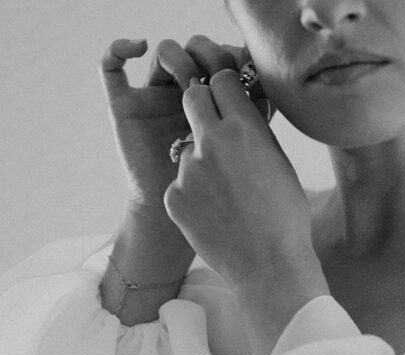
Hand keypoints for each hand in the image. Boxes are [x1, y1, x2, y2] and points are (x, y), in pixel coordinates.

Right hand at [99, 35, 261, 210]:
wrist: (176, 231)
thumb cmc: (219, 208)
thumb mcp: (241, 166)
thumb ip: (256, 132)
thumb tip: (267, 98)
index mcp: (215, 107)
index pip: (225, 63)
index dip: (234, 61)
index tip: (245, 73)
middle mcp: (184, 97)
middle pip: (198, 52)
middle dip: (210, 55)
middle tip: (218, 74)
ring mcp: (154, 100)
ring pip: (166, 52)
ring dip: (180, 57)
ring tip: (188, 77)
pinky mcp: (123, 108)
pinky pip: (111, 68)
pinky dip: (120, 49)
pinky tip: (140, 48)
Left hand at [164, 70, 327, 304]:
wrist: (269, 268)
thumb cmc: (285, 219)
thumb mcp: (280, 164)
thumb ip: (255, 133)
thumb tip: (241, 109)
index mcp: (244, 128)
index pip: (222, 80)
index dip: (226, 90)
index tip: (229, 102)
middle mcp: (211, 141)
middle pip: (193, 98)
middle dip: (202, 107)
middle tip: (214, 131)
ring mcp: (188, 170)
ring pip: (186, 148)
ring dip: (200, 162)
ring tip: (225, 196)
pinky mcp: (173, 196)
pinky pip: (180, 184)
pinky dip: (193, 195)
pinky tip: (214, 216)